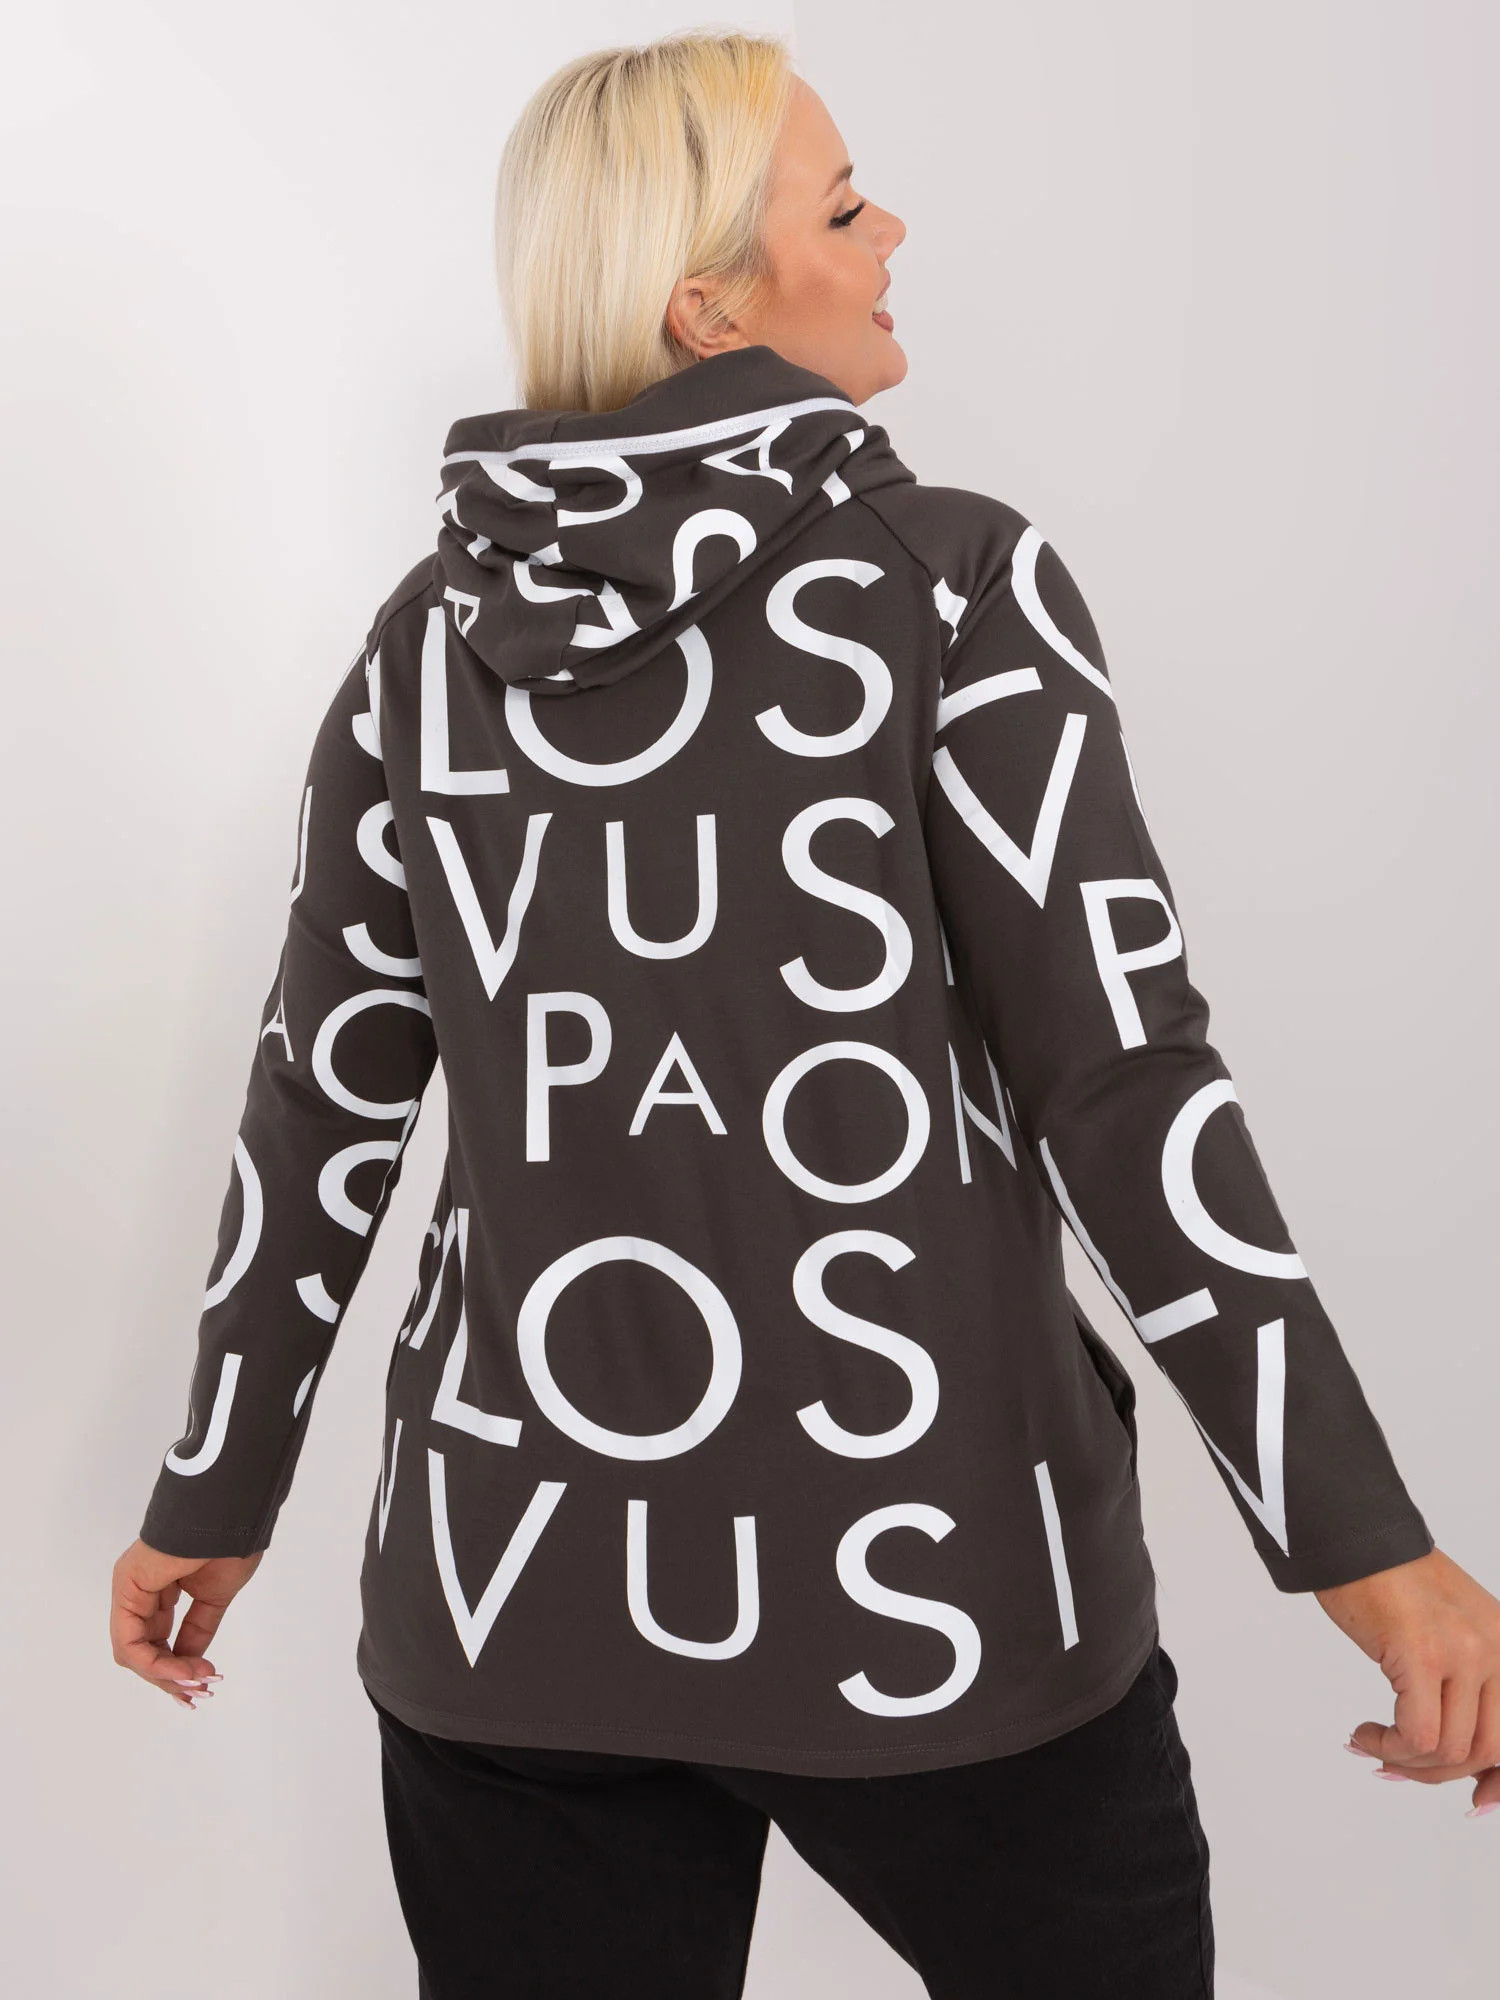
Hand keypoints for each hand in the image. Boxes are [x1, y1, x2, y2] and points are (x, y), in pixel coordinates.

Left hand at [110, 1536, 262, 1708]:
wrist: (231, 1512)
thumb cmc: (230, 1542)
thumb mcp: (215, 1598)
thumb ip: (197, 1631)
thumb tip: (189, 1665)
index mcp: (160, 1591)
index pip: (156, 1642)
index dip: (178, 1668)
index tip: (207, 1684)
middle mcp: (140, 1592)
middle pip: (143, 1652)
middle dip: (171, 1677)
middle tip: (201, 1692)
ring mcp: (130, 1589)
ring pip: (134, 1652)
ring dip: (166, 1674)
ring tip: (198, 1680)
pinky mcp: (128, 1587)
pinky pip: (132, 1640)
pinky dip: (156, 1663)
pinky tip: (185, 1669)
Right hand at [1315, 1546, 1499, 1816]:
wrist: (1354, 1538)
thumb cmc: (1390, 1580)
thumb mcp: (1451, 1628)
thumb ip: (1468, 1681)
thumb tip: (1467, 1758)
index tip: (1479, 1802)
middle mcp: (1496, 1650)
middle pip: (1486, 1750)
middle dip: (1441, 1773)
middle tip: (1399, 1765)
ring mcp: (1463, 1653)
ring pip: (1450, 1750)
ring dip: (1406, 1760)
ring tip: (1375, 1743)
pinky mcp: (1421, 1655)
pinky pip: (1417, 1734)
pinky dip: (1389, 1745)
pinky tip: (1365, 1732)